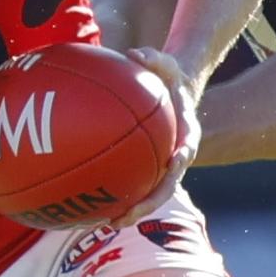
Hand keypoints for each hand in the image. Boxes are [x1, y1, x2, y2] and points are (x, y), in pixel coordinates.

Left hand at [109, 45, 200, 227]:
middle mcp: (174, 156)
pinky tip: (89, 206)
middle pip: (165, 186)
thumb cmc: (166, 77)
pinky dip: (114, 197)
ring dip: (130, 211)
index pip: (186, 149)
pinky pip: (129, 184)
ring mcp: (158, 166)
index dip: (179, 160)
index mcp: (185, 134)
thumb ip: (154, 57)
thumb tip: (135, 53)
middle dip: (148, 203)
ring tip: (106, 223)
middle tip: (127, 214)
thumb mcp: (165, 62)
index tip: (172, 165)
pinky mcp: (142, 167)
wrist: (170, 91)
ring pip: (147, 194)